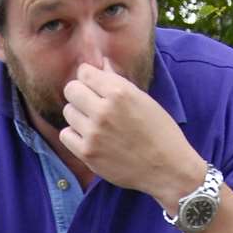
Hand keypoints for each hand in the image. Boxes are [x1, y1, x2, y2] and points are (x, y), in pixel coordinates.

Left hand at [59, 59, 202, 205]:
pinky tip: (90, 138)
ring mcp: (93, 133)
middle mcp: (103, 110)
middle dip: (80, 94)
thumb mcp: (143, 99)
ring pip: (68, 112)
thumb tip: (99, 64)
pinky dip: (74, 135)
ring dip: (79, 116)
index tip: (95, 86)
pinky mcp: (87, 153)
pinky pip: (66, 135)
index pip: (84, 72)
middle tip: (91, 104)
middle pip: (71, 90)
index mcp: (119, 92)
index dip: (89, 78)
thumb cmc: (160, 132)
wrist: (167, 168)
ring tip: (95, 124)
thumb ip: (117, 81)